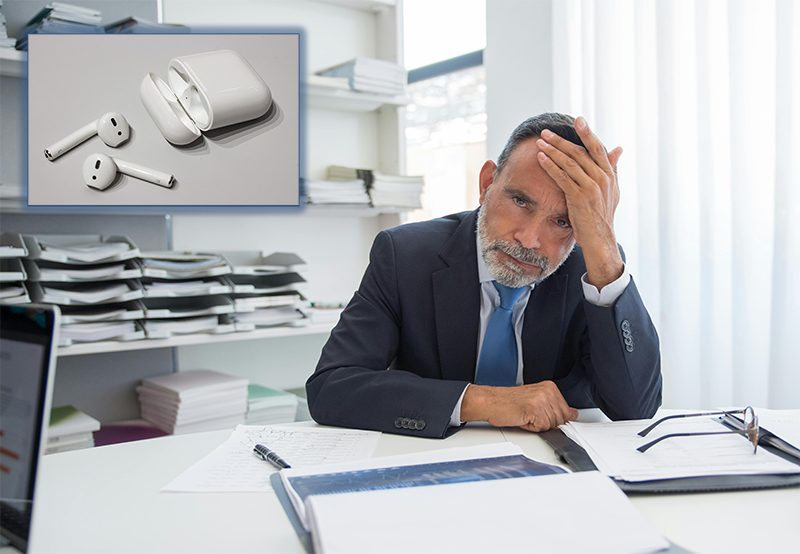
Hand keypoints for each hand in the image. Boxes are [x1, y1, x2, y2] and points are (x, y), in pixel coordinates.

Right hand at [460, 381, 578, 431]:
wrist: (491, 401)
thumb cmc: (508, 402)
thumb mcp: (536, 400)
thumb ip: (556, 407)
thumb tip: (573, 415)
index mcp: (550, 387)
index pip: (567, 411)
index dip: (555, 418)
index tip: (543, 415)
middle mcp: (548, 391)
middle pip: (561, 419)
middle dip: (546, 423)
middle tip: (530, 414)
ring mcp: (542, 400)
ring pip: (552, 425)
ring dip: (538, 425)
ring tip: (526, 415)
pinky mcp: (535, 410)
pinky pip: (542, 428)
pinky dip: (532, 427)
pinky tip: (523, 418)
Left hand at [535, 116, 623, 288]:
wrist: (601, 239)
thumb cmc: (602, 216)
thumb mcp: (612, 191)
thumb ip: (613, 169)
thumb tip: (618, 149)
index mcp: (609, 175)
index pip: (597, 149)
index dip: (587, 133)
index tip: (578, 119)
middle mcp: (602, 178)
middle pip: (580, 152)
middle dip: (561, 141)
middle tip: (546, 132)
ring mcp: (591, 187)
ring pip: (570, 162)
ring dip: (553, 151)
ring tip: (540, 142)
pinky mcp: (580, 197)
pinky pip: (563, 177)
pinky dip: (551, 166)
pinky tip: (541, 159)